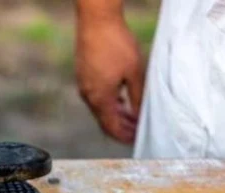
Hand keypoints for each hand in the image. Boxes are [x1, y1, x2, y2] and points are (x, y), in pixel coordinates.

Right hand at [76, 13, 145, 143]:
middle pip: (104, 121)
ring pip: (100, 109)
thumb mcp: (135, 73)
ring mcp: (84, 85)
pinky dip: (110, 103)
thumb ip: (138, 97)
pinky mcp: (84, 76)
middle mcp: (88, 95)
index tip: (138, 140)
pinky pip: (96, 97)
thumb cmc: (116, 44)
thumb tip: (140, 116)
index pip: (111, 128)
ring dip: (116, 115)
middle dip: (122, 128)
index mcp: (100, 98)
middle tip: (139, 130)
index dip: (125, 136)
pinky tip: (122, 99)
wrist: (96, 21)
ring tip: (134, 116)